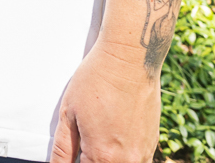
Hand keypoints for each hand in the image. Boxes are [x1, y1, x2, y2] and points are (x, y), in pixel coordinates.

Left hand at [49, 44, 160, 162]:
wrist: (130, 61)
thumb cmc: (96, 81)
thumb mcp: (68, 114)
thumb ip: (62, 149)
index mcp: (102, 156)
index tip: (73, 156)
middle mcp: (127, 161)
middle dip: (90, 160)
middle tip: (82, 148)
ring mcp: (143, 154)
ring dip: (107, 160)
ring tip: (97, 141)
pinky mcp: (152, 144)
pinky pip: (137, 162)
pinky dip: (122, 157)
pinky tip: (112, 139)